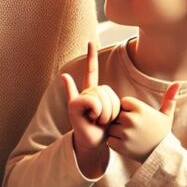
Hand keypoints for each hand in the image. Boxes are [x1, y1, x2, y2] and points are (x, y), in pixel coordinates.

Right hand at [62, 42, 119, 178]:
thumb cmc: (104, 129)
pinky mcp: (74, 106)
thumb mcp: (110, 112)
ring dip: (105, 113)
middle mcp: (85, 92)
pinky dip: (87, 101)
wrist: (95, 143)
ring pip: (100, 97)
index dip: (90, 57)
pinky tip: (79, 99)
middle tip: (105, 120)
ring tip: (99, 121)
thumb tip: (99, 85)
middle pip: (105, 90)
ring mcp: (78, 99)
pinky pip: (86, 99)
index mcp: (94, 91)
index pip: (91, 70)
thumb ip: (108, 99)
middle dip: (111, 108)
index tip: (89, 42)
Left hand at [106, 83, 179, 161]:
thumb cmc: (162, 133)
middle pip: (115, 114)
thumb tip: (178, 82)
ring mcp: (125, 133)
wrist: (163, 156)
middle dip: (121, 121)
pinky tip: (126, 144)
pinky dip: (115, 143)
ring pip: (111, 127)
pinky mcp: (120, 145)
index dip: (128, 110)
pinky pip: (109, 140)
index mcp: (140, 108)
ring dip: (117, 132)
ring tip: (130, 137)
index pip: (123, 102)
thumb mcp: (167, 115)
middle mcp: (132, 119)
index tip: (137, 117)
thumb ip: (169, 98)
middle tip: (133, 129)